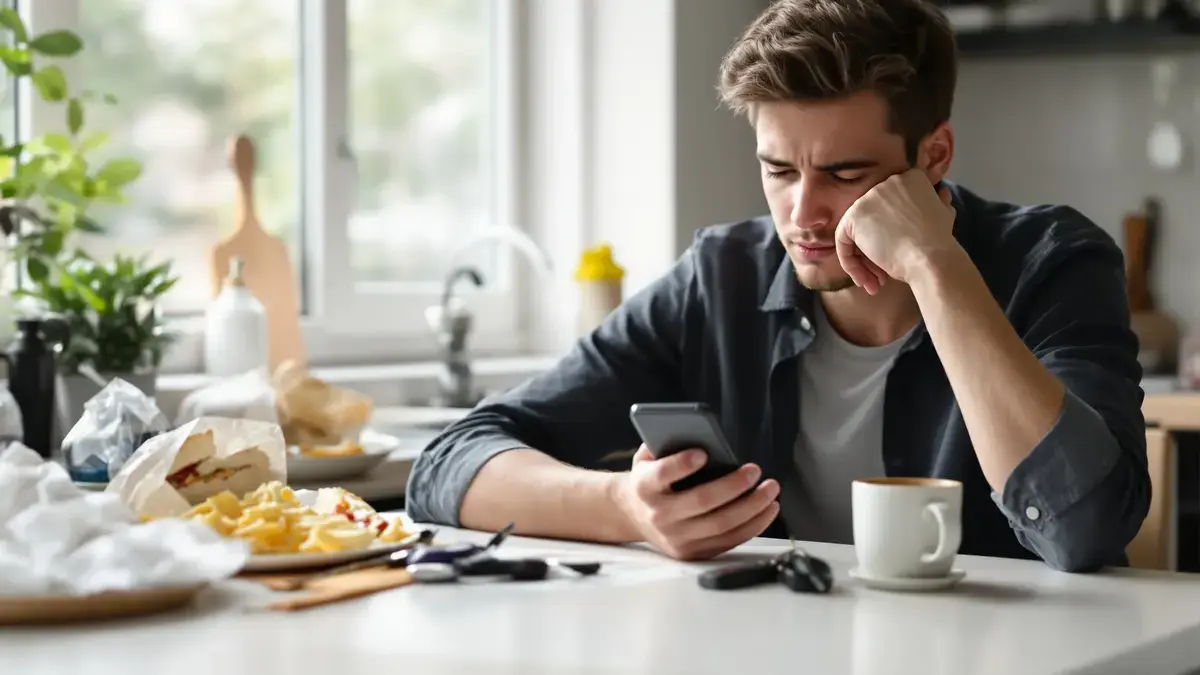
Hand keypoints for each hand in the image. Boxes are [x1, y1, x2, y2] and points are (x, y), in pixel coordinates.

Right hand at [612, 445, 780, 560]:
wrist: (634, 515)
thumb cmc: (651, 480)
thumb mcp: (648, 458)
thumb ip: (666, 444)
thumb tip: (698, 433)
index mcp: (644, 486)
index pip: (662, 474)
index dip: (681, 464)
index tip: (703, 453)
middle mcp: (659, 515)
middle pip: (702, 501)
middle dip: (733, 485)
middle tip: (754, 470)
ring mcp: (676, 537)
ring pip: (722, 524)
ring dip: (752, 506)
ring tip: (770, 489)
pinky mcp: (693, 552)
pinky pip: (730, 540)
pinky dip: (754, 524)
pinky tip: (768, 508)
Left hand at [834, 169, 957, 293]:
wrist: (931, 258)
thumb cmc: (939, 244)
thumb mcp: (945, 214)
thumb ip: (937, 202)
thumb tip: (942, 194)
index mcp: (911, 178)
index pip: (890, 209)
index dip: (894, 235)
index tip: (901, 254)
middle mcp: (888, 182)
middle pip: (873, 222)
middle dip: (877, 251)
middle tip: (884, 276)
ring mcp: (870, 197)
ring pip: (858, 234)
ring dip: (866, 262)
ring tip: (878, 283)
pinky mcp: (855, 215)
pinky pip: (844, 241)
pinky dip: (851, 263)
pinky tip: (866, 281)